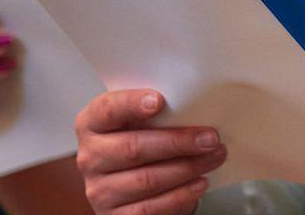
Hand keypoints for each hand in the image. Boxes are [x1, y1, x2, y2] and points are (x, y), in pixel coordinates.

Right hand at [74, 89, 222, 214]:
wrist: (132, 181)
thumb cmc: (141, 141)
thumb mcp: (143, 121)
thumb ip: (158, 110)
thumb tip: (196, 103)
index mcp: (93, 125)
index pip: (106, 109)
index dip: (131, 104)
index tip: (159, 101)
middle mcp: (91, 158)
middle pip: (133, 148)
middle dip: (178, 143)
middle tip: (211, 138)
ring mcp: (100, 190)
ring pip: (146, 180)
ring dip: (187, 168)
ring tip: (214, 158)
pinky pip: (150, 208)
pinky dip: (180, 196)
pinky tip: (199, 184)